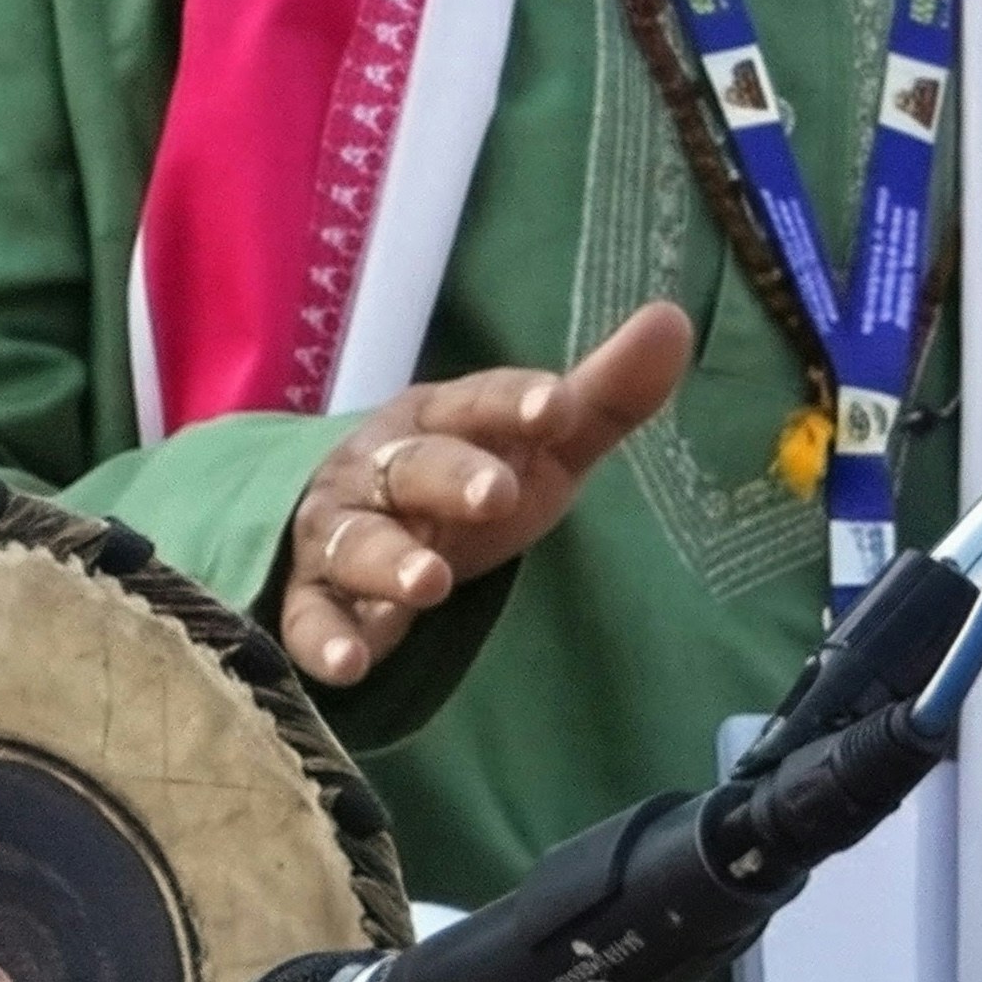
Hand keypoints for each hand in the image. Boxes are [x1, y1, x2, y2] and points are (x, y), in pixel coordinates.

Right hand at [275, 301, 693, 685]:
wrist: (350, 523)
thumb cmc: (463, 478)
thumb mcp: (538, 447)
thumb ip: (602, 399)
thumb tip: (672, 319)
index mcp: (437, 419)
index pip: (476, 404)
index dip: (514, 403)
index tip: (558, 406)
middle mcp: (380, 469)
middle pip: (413, 465)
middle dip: (452, 476)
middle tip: (496, 494)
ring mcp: (341, 533)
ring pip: (357, 540)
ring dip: (389, 560)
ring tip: (431, 582)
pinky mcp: (314, 600)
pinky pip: (309, 619)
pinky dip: (324, 641)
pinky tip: (351, 663)